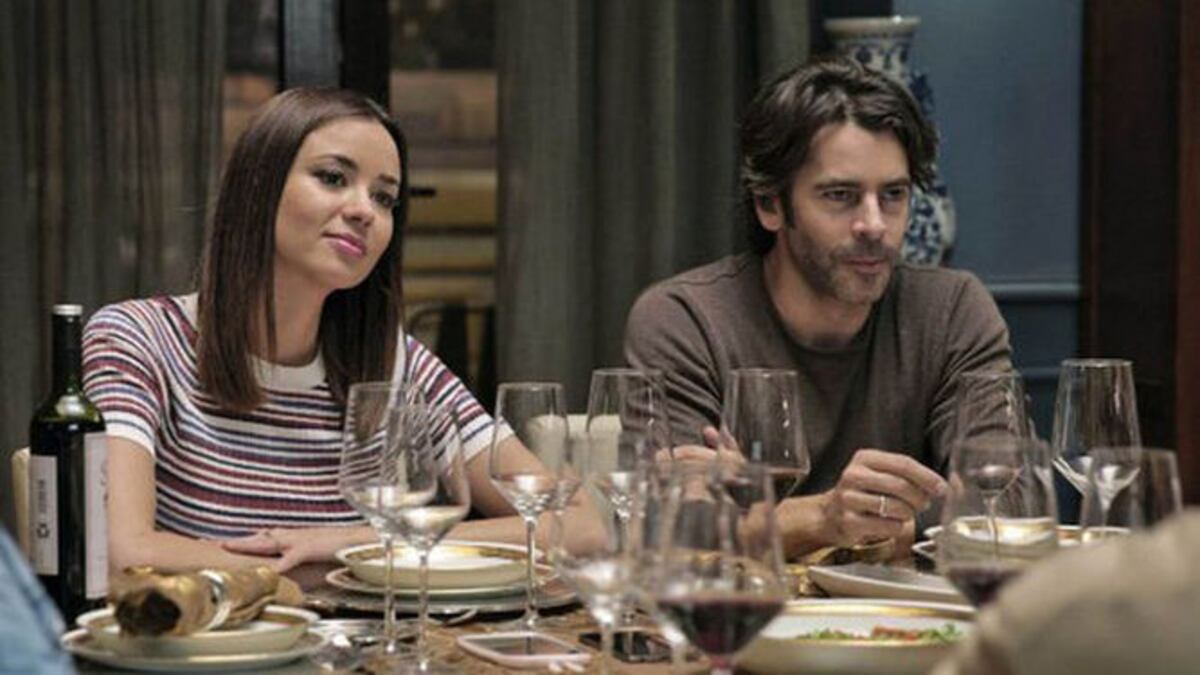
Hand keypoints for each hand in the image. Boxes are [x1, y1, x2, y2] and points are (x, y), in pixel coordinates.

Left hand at [220, 526, 372, 571]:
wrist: (365, 540)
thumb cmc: (342, 550)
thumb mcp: (315, 559)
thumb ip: (298, 567)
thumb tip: (283, 577)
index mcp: (293, 538)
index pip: (262, 538)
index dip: (241, 541)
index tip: (219, 543)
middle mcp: (293, 535)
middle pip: (258, 537)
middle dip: (235, 541)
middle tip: (209, 543)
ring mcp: (301, 539)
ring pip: (268, 541)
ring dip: (248, 545)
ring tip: (227, 547)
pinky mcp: (312, 546)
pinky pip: (291, 556)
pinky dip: (280, 563)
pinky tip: (268, 571)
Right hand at [818, 449, 946, 546]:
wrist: (829, 515)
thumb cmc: (864, 494)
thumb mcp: (883, 476)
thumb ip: (914, 477)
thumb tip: (954, 485)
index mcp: (865, 458)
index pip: (903, 463)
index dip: (927, 477)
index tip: (941, 488)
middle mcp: (853, 475)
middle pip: (901, 486)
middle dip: (920, 498)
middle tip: (923, 504)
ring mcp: (848, 499)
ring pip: (896, 507)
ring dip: (908, 514)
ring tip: (902, 513)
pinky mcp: (848, 521)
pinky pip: (887, 526)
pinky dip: (896, 528)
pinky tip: (888, 524)